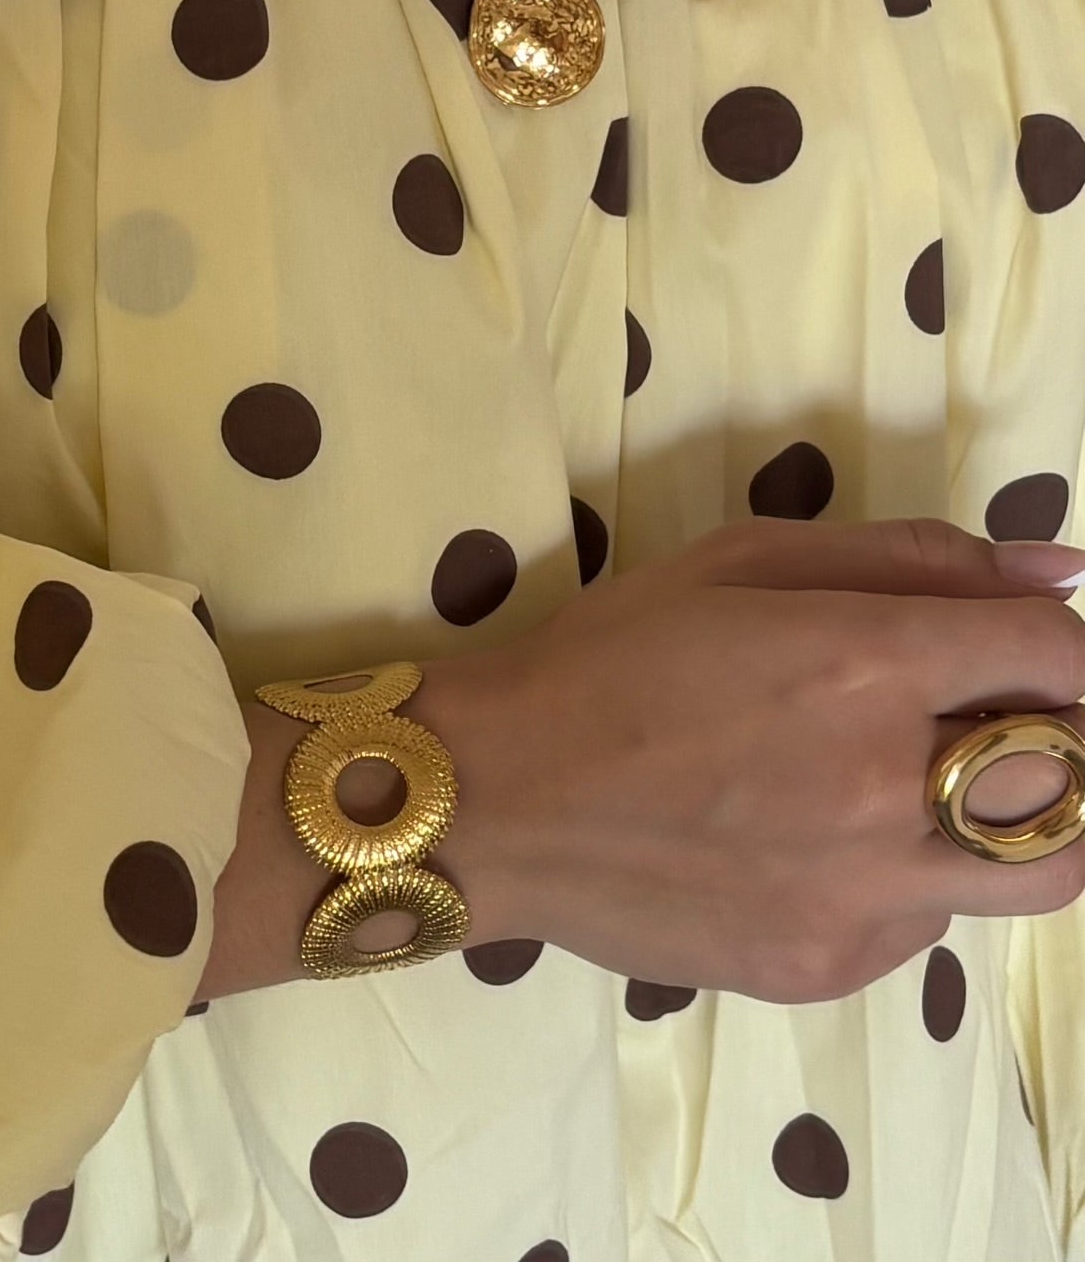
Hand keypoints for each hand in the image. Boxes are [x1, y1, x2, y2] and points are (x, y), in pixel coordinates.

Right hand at [460, 517, 1084, 1004]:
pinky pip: (928, 923)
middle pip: (1077, 780)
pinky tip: (821, 841)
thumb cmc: (611, 656)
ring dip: (1013, 817)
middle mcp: (888, 790)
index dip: (1064, 645)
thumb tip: (1056, 570)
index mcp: (865, 666)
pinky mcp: (831, 966)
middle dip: (1060, 734)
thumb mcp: (740, 564)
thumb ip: (907, 558)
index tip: (1026, 646)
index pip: (1054, 656)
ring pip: (1036, 872)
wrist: (498, 798)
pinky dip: (912, 876)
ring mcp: (866, 897)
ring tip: (926, 786)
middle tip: (990, 714)